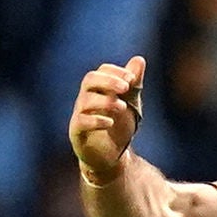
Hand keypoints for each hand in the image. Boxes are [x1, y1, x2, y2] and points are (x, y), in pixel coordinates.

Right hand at [69, 56, 146, 181]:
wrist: (111, 157)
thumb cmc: (119, 128)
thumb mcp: (131, 104)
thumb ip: (134, 84)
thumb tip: (139, 59)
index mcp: (98, 91)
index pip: (101, 71)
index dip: (115, 71)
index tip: (132, 78)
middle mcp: (86, 99)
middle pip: (89, 80)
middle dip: (108, 81)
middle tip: (126, 87)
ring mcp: (80, 115)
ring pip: (85, 101)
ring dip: (106, 101)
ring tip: (122, 107)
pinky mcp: (77, 133)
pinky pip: (80, 122)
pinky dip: (96, 120)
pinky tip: (110, 122)